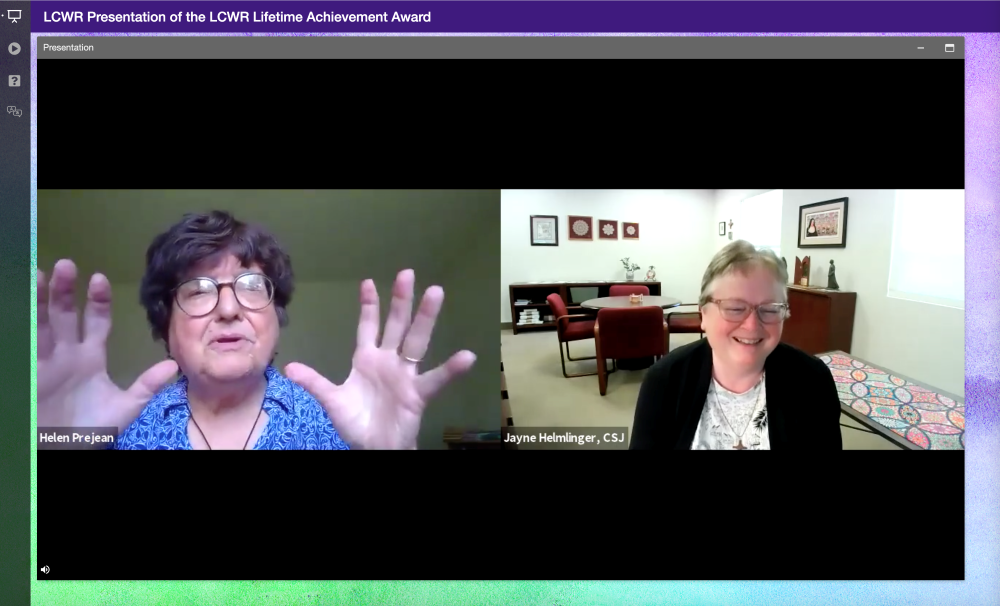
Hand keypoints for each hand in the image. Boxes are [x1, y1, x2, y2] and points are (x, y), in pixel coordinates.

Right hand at [37, 260, 178, 435]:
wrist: (66, 448)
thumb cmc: (94, 428)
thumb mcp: (126, 407)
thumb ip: (147, 385)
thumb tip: (174, 366)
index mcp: (90, 357)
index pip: (95, 322)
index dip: (96, 301)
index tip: (98, 279)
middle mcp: (67, 353)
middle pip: (64, 315)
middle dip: (64, 291)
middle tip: (65, 265)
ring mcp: (46, 361)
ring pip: (41, 324)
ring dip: (40, 300)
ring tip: (38, 274)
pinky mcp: (30, 372)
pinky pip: (25, 344)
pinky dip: (22, 325)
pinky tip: (20, 306)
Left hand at [285, 269, 475, 448]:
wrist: (374, 447)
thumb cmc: (357, 422)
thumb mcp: (332, 401)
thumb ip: (315, 382)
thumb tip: (289, 366)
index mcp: (368, 359)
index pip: (369, 326)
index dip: (369, 305)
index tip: (368, 282)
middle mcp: (389, 361)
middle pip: (396, 325)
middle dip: (401, 300)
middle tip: (407, 273)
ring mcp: (405, 374)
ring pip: (417, 341)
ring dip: (426, 318)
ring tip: (436, 293)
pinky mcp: (418, 393)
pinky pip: (436, 379)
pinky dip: (451, 369)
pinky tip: (466, 357)